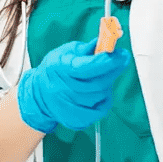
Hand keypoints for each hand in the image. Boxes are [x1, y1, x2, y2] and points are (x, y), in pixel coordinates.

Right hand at [16, 37, 130, 133]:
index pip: (86, 68)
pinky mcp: (78, 119)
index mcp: (60, 68)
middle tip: (122, 59)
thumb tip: (105, 42)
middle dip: (113, 69)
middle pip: (97, 83)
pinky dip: (105, 98)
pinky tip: (100, 90)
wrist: (41, 94)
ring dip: (108, 83)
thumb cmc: (56, 70)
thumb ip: (86, 49)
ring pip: (101, 95)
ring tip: (103, 75)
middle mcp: (64, 89)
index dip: (105, 61)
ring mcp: (70, 106)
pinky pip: (101, 108)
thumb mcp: (65, 52)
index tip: (120, 54)